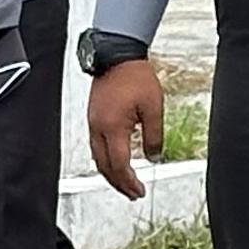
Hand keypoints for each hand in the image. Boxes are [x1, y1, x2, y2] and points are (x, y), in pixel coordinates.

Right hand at [86, 55, 164, 197]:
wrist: (117, 55)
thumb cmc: (135, 77)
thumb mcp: (154, 109)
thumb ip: (155, 137)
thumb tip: (154, 158)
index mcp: (113, 127)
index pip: (120, 165)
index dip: (129, 182)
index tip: (139, 191)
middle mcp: (98, 128)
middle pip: (105, 167)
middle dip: (118, 184)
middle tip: (133, 194)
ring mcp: (93, 123)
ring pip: (97, 158)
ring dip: (111, 174)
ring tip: (124, 183)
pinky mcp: (93, 117)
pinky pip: (96, 147)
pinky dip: (105, 160)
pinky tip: (115, 162)